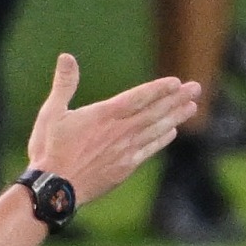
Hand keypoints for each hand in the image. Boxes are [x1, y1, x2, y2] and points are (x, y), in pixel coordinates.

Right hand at [25, 53, 200, 204]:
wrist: (53, 189)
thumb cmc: (49, 150)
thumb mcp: (51, 113)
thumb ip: (64, 84)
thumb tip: (66, 56)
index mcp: (105, 115)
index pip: (139, 97)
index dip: (159, 89)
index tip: (176, 82)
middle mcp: (120, 130)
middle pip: (155, 111)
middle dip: (177, 99)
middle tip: (196, 88)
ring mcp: (125, 150)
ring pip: (156, 129)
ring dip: (176, 117)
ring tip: (192, 107)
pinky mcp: (124, 167)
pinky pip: (149, 150)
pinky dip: (161, 139)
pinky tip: (170, 133)